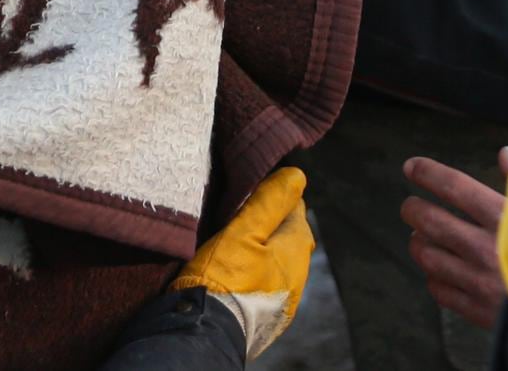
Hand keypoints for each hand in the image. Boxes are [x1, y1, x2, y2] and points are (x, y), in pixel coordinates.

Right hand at [172, 167, 313, 358]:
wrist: (209, 331)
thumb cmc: (224, 276)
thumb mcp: (243, 231)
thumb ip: (270, 202)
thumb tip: (297, 176)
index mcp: (296, 249)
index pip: (296, 209)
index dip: (276, 195)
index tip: (253, 189)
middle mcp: (299, 275)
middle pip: (291, 236)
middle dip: (273, 222)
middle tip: (243, 212)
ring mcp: (287, 299)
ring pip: (282, 261)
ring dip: (266, 248)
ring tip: (239, 240)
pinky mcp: (270, 315)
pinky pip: (271, 282)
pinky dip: (260, 270)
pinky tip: (240, 270)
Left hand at [401, 148, 507, 330]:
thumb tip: (506, 153)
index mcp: (505, 219)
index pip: (454, 186)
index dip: (428, 173)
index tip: (412, 168)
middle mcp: (486, 247)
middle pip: (429, 220)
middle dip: (413, 209)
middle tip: (411, 207)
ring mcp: (479, 281)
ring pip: (427, 255)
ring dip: (420, 243)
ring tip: (422, 237)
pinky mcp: (478, 310)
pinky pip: (440, 290)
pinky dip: (435, 278)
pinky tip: (441, 272)